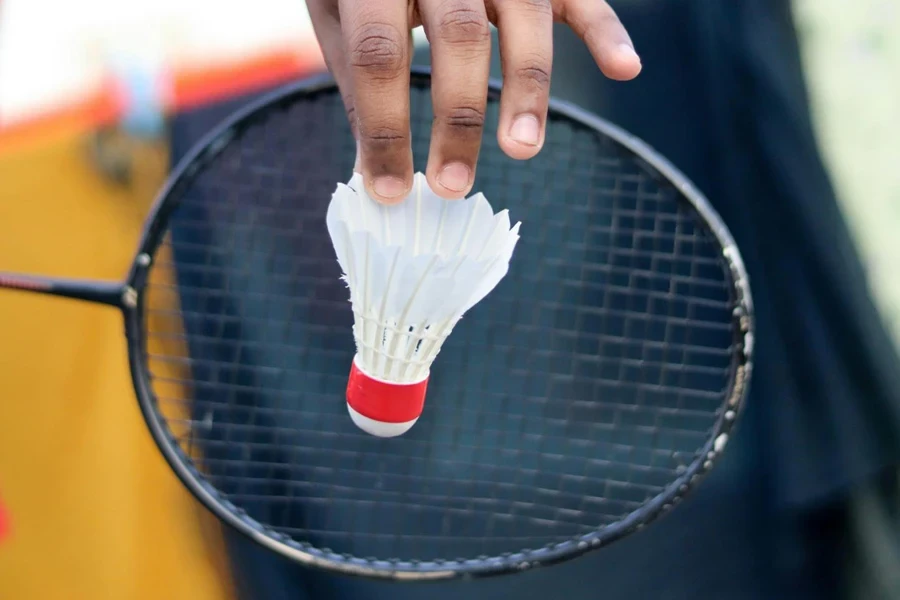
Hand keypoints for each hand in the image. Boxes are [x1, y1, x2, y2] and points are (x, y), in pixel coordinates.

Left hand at [307, 0, 640, 202]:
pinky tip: (625, 68)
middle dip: (458, 119)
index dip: (385, 127)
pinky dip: (606, 31)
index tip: (388, 190)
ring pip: (525, 18)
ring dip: (528, 89)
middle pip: (459, 36)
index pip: (380, 54)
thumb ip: (361, 83)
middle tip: (451, 186)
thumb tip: (369, 173)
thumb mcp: (342, 12)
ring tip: (521, 151)